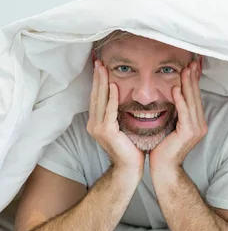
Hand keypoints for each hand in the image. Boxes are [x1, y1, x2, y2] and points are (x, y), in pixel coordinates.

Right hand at [87, 61, 144, 177]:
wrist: (130, 169)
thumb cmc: (131, 149)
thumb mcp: (124, 127)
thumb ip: (120, 114)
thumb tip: (126, 98)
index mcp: (97, 123)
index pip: (97, 98)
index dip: (98, 82)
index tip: (100, 67)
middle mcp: (94, 124)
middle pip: (95, 96)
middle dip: (97, 78)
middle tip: (98, 61)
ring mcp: (98, 128)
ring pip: (100, 100)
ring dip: (101, 83)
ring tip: (103, 68)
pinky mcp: (107, 132)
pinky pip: (109, 111)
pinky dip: (111, 98)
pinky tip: (113, 86)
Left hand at [149, 60, 207, 172]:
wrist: (164, 169)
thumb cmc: (163, 149)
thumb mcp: (170, 126)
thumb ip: (174, 112)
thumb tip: (170, 96)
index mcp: (196, 122)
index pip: (195, 97)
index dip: (194, 81)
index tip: (191, 66)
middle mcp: (200, 124)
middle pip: (196, 96)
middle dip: (193, 78)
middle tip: (192, 62)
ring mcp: (196, 128)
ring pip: (192, 101)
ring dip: (188, 84)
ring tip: (185, 69)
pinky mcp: (189, 132)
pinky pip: (184, 112)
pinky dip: (180, 100)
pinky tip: (176, 88)